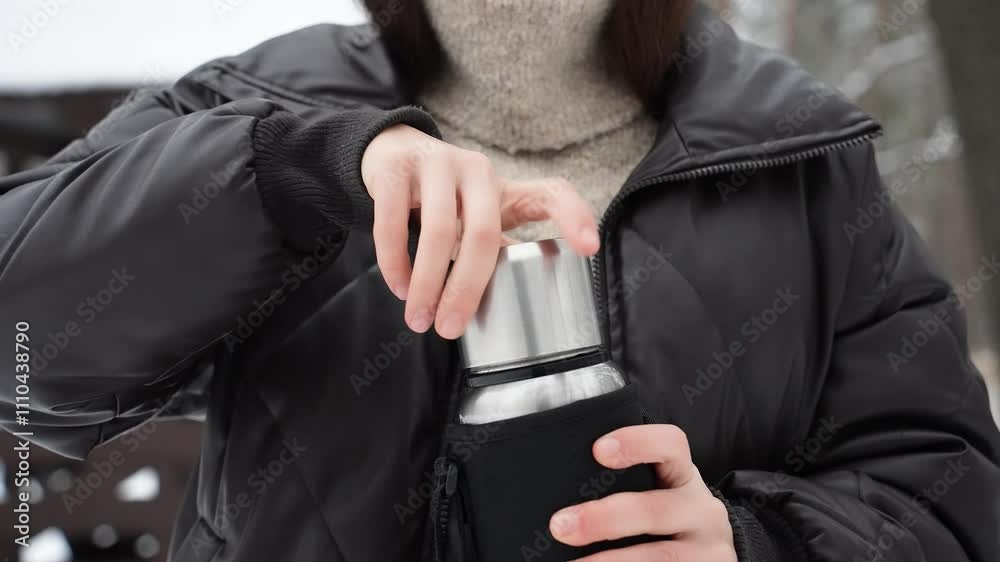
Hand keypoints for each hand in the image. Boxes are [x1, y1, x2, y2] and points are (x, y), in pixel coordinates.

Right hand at [361, 124, 599, 338]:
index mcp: (505, 188)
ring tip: (419, 319)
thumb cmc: (447, 198)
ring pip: (436, 229)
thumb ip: (495, 250)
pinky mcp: (396, 169)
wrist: (392, 154)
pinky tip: (399, 287)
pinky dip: (395, 261)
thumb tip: (510, 311)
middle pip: (482, 233)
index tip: (588, 249)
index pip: (551, 194)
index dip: (574, 217)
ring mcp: (436, 164)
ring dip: (426, 282)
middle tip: (449, 329)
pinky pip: (393, 222)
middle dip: (466, 288)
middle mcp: (476, 170)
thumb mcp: (479, 216)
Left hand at [549, 425, 737, 561]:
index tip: (598, 450)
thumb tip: (564, 496)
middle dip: (603, 519)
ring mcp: (709, 549)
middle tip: (560, 526)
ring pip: (659, 556)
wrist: (714, 557)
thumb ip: (627, 485)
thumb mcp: (661, 493)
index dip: (637, 442)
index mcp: (685, 477)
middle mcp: (702, 510)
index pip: (671, 444)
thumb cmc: (669, 519)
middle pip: (653, 510)